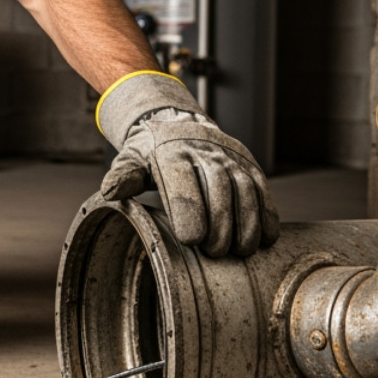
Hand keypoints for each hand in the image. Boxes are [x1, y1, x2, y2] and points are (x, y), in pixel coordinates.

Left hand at [97, 71, 278, 257]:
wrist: (177, 125)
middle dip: (221, 223)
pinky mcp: (248, 163)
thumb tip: (110, 191)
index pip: (183, 184)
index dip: (189, 213)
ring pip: (245, 188)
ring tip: (242, 251)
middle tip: (216, 252)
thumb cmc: (150, 154)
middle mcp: (203, 152)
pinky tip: (265, 238)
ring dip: (247, 222)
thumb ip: (124, 177)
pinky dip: (267, 214)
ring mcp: (229, 157)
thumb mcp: (131, 161)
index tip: (192, 240)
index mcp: (171, 154)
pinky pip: (261, 188)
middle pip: (219, 188)